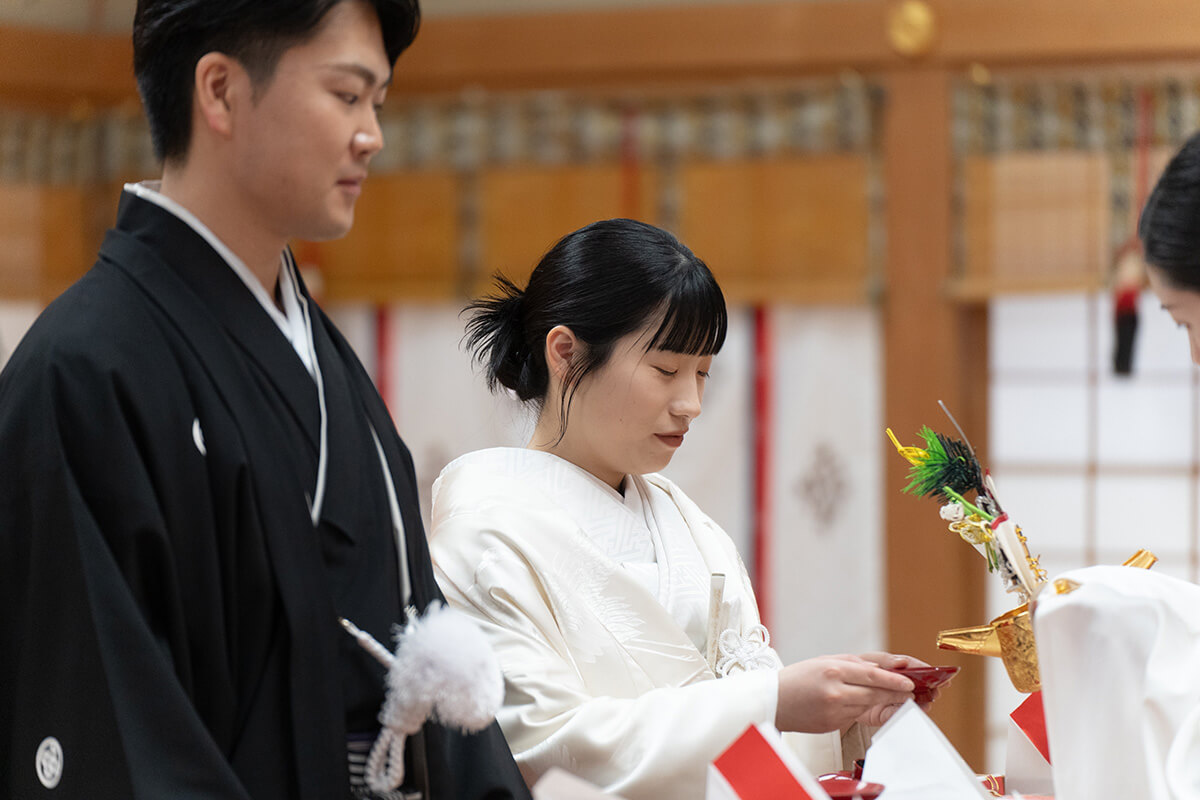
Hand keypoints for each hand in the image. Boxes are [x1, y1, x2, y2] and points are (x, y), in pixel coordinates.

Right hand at [775, 655, 914, 733]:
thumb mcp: (824, 661)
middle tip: (909, 693)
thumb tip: (879, 669)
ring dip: (879, 703)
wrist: (774, 700)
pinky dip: (859, 710)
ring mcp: (834, 710)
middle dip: (894, 694)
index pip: (873, 675)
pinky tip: (855, 704)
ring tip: (889, 698)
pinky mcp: (832, 724)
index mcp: (833, 670)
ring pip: (867, 707)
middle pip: (875, 694)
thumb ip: (852, 663)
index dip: (894, 680)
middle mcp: (835, 691)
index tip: (909, 683)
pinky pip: (854, 716)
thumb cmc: (797, 678)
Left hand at [858, 651, 944, 710]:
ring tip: (926, 702)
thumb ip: (886, 660)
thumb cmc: (853, 671)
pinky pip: (895, 714)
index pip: (915, 668)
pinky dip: (903, 713)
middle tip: (936, 690)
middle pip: (917, 686)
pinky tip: (910, 711)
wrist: (838, 690)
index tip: (941, 674)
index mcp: (895, 669)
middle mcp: (896, 685)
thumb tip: (902, 661)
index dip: (928, 671)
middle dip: (929, 688)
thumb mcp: (869, 660)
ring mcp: (891, 700)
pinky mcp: (883, 714)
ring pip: (910, 702)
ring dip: (920, 702)